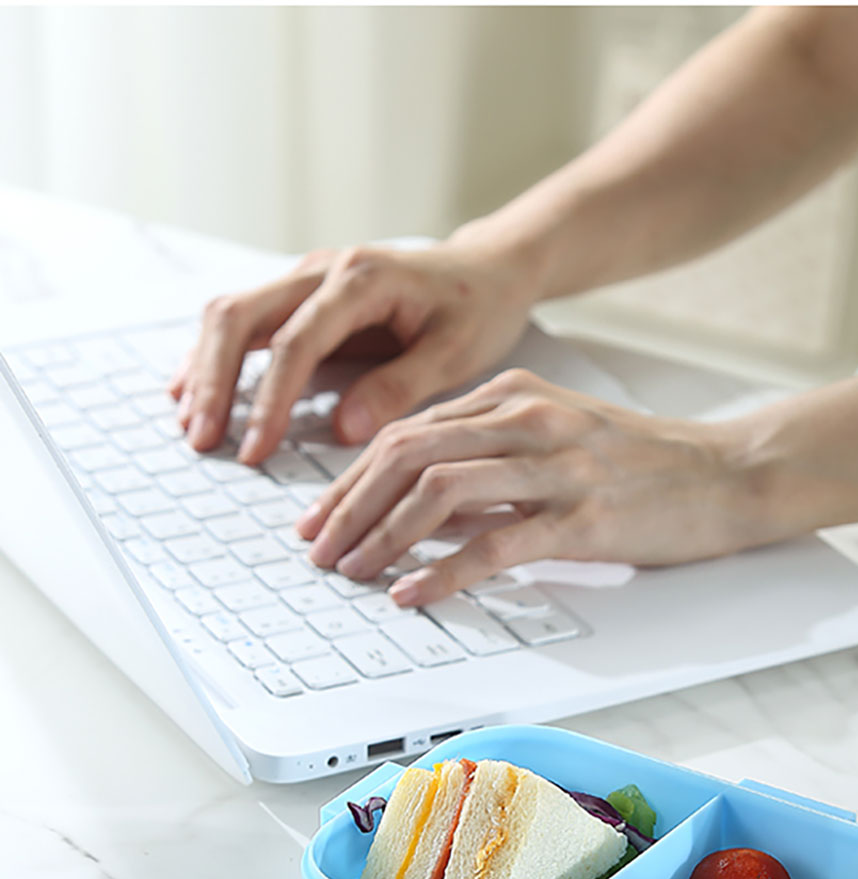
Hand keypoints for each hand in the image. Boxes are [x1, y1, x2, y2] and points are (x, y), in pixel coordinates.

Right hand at [169, 241, 537, 463]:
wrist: (487, 272)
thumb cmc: (478, 310)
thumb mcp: (455, 353)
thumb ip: (399, 387)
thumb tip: (343, 430)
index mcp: (362, 279)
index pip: (296, 343)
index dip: (269, 401)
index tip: (254, 450)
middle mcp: (323, 270)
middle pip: (241, 316)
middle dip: (214, 382)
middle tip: (202, 440)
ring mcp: (306, 280)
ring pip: (232, 314)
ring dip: (204, 369)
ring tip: (191, 425)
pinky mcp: (301, 297)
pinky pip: (246, 322)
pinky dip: (216, 357)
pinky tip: (195, 393)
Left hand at [297, 369, 767, 602]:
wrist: (730, 473)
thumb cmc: (644, 466)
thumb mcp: (556, 441)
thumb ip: (488, 462)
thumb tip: (418, 507)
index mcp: (512, 394)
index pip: (406, 428)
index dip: (348, 476)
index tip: (317, 517)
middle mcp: (526, 418)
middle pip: (406, 452)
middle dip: (348, 505)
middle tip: (317, 550)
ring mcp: (556, 465)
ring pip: (438, 490)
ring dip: (382, 537)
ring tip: (353, 573)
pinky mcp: (584, 517)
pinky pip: (494, 543)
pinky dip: (443, 572)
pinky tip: (414, 595)